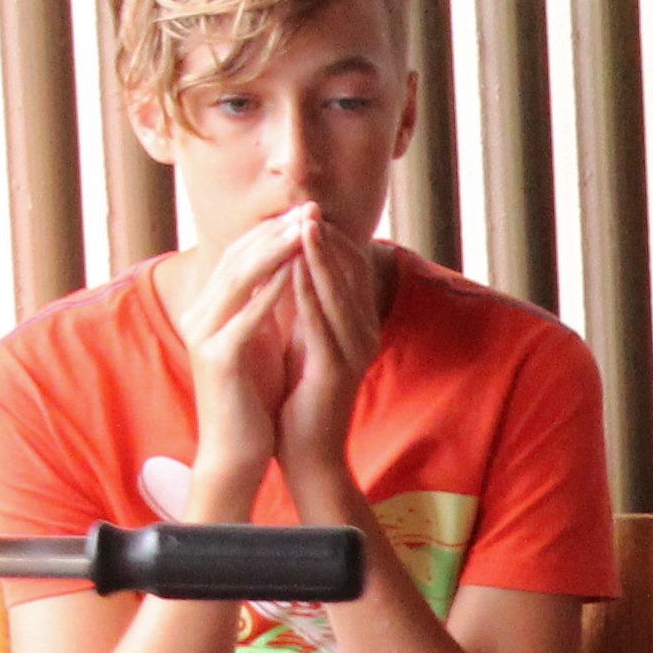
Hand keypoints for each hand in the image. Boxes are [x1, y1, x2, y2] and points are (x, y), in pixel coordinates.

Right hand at [169, 208, 317, 489]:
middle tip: (311, 205)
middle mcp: (202, 314)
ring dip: (275, 251)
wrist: (236, 451)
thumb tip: (285, 273)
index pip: (242, 256)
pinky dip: (269, 293)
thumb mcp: (260, 342)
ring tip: (305, 227)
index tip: (309, 210)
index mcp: (212, 308)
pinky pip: (246, 317)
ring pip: (240, 279)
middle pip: (239, 258)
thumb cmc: (253, 398)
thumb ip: (263, 309)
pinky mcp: (218, 359)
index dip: (274, 230)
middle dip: (277, 230)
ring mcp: (206, 335)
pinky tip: (292, 273)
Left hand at [272, 219, 380, 488]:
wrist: (306, 450)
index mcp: (356, 327)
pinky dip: (307, 293)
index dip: (330, 239)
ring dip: (319, 256)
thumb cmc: (300, 397)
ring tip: (303, 223)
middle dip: (326, 238)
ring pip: (337, 294)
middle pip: (349, 275)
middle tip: (309, 202)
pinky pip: (321, 323)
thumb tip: (290, 265)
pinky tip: (293, 268)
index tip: (305, 207)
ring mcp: (353, 352)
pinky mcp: (336, 369)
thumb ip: (305, 307)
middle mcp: (362, 335)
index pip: (349, 271)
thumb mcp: (303, 341)